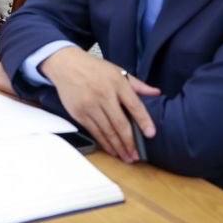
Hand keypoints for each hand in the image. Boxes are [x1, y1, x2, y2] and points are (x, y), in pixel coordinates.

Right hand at [40, 49, 159, 162]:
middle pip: (120, 123)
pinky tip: (111, 150)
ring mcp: (90, 105)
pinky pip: (94, 131)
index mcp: (117, 83)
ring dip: (117, 147)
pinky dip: (103, 142)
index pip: (134, 105)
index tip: (151, 134)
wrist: (65, 65)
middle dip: (129, 142)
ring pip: (106, 131)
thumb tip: (157, 93)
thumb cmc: (94, 68)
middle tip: (136, 156)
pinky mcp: (79, 113)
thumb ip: (137, 84)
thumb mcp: (117, 71)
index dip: (144, 121)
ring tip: (126, 158)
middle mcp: (103, 95)